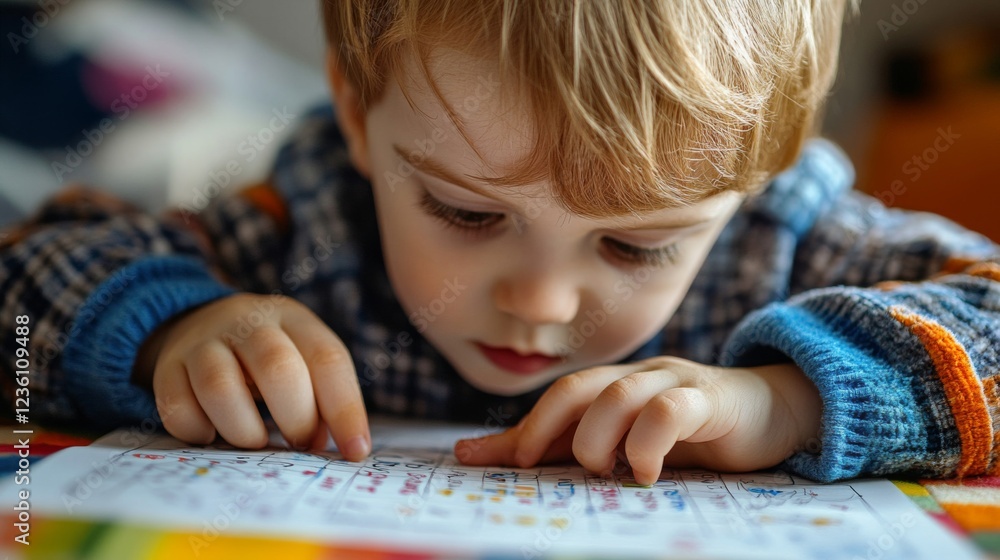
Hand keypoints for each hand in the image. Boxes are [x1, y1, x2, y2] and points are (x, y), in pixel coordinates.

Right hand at [134, 293, 369, 460]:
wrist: (200, 322)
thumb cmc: (268, 356)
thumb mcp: (302, 360)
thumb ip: (322, 399)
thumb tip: (335, 447)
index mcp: (293, 318)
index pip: (328, 359)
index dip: (345, 409)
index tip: (355, 451)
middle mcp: (247, 322)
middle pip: (277, 367)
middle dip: (297, 418)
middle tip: (300, 443)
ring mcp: (203, 341)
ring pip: (220, 386)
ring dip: (244, 429)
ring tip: (255, 441)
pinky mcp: (167, 365)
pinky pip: (176, 405)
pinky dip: (198, 431)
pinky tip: (212, 435)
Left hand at [454, 356, 820, 484]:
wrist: (777, 411)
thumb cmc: (697, 434)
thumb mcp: (631, 444)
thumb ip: (569, 449)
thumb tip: (487, 457)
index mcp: (616, 386)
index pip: (557, 399)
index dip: (519, 429)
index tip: (474, 458)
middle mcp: (639, 377)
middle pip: (579, 388)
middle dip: (544, 426)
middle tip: (535, 465)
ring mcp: (675, 382)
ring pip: (619, 394)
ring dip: (598, 438)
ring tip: (602, 471)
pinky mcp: (711, 399)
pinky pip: (669, 408)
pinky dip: (647, 442)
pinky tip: (645, 472)